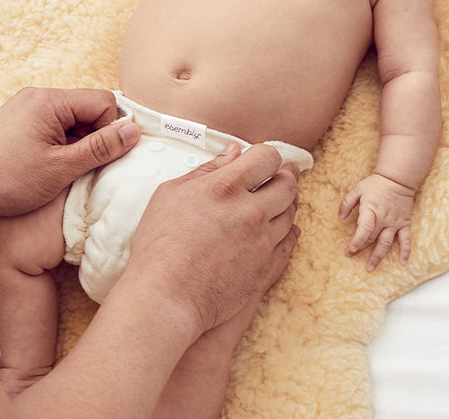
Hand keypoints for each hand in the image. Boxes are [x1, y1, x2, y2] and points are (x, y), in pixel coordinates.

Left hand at [0, 87, 139, 215]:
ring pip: (73, 119)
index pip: (103, 102)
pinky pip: (55, 125)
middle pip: (89, 108)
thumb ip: (100, 149)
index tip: (98, 159)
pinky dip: (60, 144)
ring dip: (76, 143)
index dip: (110, 130)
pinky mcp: (19, 120)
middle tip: (78, 168)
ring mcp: (27, 106)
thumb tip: (134, 131)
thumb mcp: (60, 168)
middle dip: (93, 137)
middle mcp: (39, 96)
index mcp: (50, 101)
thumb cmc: (6, 180)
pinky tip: (47, 166)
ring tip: (60, 170)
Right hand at [125, 143, 300, 337]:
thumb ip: (206, 170)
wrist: (164, 296)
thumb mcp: (171, 194)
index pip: (266, 157)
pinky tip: (284, 228)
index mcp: (225, 187)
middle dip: (286, 175)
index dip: (266, 155)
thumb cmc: (158, 243)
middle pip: (287, 183)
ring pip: (290, 213)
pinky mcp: (266, 267)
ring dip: (286, 203)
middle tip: (281, 174)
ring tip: (276, 201)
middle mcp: (250, 210)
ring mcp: (262, 240)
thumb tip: (233, 152)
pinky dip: (289, 230)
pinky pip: (289, 242)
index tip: (260, 160)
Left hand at [338, 173, 415, 270]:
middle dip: (361, 249)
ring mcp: (395, 223)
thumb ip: (347, 203)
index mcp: (371, 210)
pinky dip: (406, 251)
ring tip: (370, 268)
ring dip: (378, 256)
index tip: (349, 250)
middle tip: (351, 256)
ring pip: (386, 243)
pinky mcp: (404, 224)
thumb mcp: (357, 189)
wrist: (397, 179)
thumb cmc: (375, 184)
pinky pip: (406, 239)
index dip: (356, 241)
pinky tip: (403, 262)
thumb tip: (340, 218)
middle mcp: (383, 219)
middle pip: (371, 238)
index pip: (364, 229)